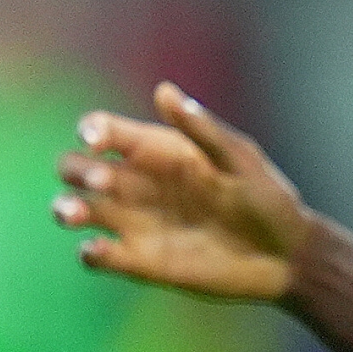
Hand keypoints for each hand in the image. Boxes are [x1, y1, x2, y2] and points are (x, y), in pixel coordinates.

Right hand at [54, 83, 309, 302]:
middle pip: (77, 168)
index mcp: (159, 151)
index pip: (105, 131)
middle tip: (107, 183)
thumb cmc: (269, 199)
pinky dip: (89, 253)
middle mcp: (139, 184)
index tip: (98, 139)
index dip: (92, 130)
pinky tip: (100, 251)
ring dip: (66, 208)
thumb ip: (202, 130)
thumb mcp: (240, 160)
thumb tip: (164, 90)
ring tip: (77, 213)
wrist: (286, 257)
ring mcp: (135, 222)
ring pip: (75, 209)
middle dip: (77, 170)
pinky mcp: (139, 261)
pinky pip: (97, 255)